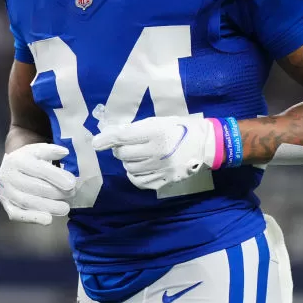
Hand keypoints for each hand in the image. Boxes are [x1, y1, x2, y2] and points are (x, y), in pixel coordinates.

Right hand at [0, 143, 76, 224]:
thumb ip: (51, 151)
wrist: (8, 169)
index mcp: (17, 160)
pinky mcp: (6, 205)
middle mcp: (8, 176)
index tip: (72, 184)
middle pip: (34, 187)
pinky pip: (18, 214)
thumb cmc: (28, 160)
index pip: (39, 169)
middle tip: (71, 194)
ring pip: (26, 202)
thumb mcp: (38, 151)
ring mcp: (6, 192)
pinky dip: (33, 218)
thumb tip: (65, 152)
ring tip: (65, 208)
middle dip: (56, 192)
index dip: (56, 177)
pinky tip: (48, 219)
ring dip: (48, 206)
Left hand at [92, 115, 226, 190]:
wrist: (206, 144)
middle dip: (120, 149)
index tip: (96, 143)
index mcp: (156, 132)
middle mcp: (157, 151)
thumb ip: (137, 128)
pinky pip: (140, 182)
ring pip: (130, 168)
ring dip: (127, 162)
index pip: (123, 137)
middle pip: (124, 154)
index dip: (106, 139)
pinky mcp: (166, 180)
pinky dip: (134, 175)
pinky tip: (138, 169)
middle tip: (126, 145)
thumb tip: (112, 134)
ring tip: (135, 156)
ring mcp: (161, 168)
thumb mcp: (159, 120)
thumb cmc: (181, 127)